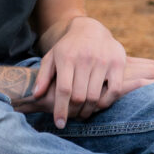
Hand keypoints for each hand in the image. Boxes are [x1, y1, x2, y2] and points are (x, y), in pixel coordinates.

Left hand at [13, 51, 153, 119]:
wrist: (90, 29)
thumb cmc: (68, 48)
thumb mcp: (51, 57)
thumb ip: (43, 76)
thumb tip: (35, 95)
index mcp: (67, 57)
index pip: (64, 89)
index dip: (61, 109)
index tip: (59, 124)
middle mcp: (85, 58)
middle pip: (80, 96)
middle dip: (74, 112)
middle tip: (71, 118)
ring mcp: (103, 60)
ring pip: (95, 96)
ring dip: (88, 110)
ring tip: (82, 114)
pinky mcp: (118, 63)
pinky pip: (114, 91)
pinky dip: (106, 102)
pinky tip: (98, 105)